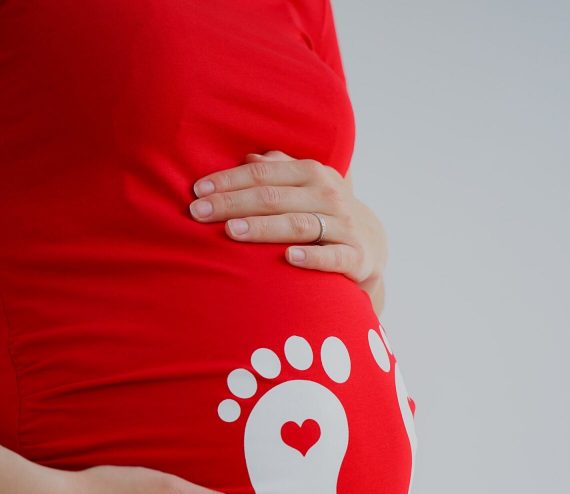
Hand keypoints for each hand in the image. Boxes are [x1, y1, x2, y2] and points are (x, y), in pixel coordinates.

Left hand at [189, 149, 388, 312]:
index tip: (197, 191)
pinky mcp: (355, 256)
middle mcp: (327, 195)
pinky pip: (331, 257)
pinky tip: (288, 258)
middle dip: (233, 204)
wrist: (370, 244)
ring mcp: (343, 226)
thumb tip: (247, 157)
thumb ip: (278, 170)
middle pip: (273, 197)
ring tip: (231, 231)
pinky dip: (311, 257)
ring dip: (263, 228)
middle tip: (198, 213)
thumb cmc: (323, 212)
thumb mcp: (304, 186)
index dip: (228, 181)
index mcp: (310, 173)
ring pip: (298, 224)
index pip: (262, 174)